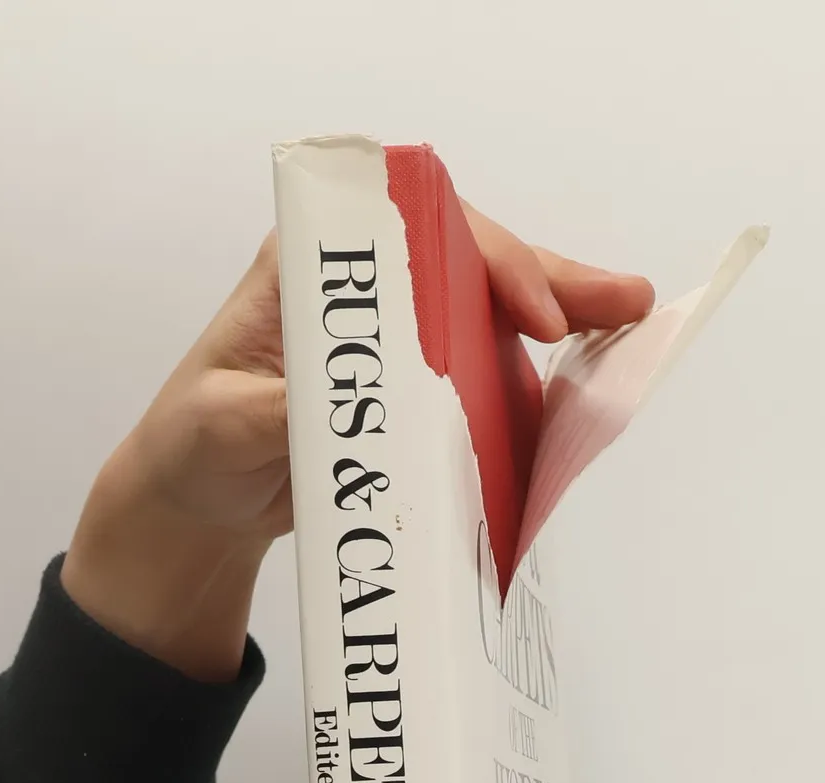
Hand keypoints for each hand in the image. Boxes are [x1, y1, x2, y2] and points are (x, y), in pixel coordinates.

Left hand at [60, 215, 654, 681]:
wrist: (198, 504)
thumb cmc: (196, 444)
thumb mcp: (222, 425)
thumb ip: (282, 408)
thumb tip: (347, 405)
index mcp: (315, 270)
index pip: (417, 237)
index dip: (488, 265)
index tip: (536, 314)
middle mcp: (366, 295)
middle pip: (473, 268)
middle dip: (554, 284)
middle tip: (626, 304)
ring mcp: (395, 344)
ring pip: (490, 320)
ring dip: (562, 332)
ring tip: (628, 342)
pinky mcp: (412, 398)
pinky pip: (482, 384)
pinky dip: (534, 396)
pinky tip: (578, 408)